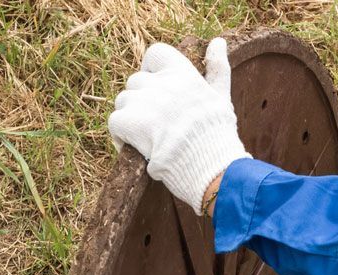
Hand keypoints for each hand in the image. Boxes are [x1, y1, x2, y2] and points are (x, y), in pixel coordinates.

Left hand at [108, 37, 250, 214]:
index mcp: (183, 74)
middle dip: (144, 102)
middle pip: (137, 83)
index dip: (153, 71)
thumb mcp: (222, 98)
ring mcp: (145, 102)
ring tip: (151, 139)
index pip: (155, 54)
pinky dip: (122, 137)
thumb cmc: (220, 138)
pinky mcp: (131, 123)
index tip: (160, 91)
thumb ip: (217, 69)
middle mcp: (162, 83)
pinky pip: (115, 122)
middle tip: (159, 126)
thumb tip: (218, 41)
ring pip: (124, 102)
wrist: (215, 170)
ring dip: (133, 119)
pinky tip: (138, 150)